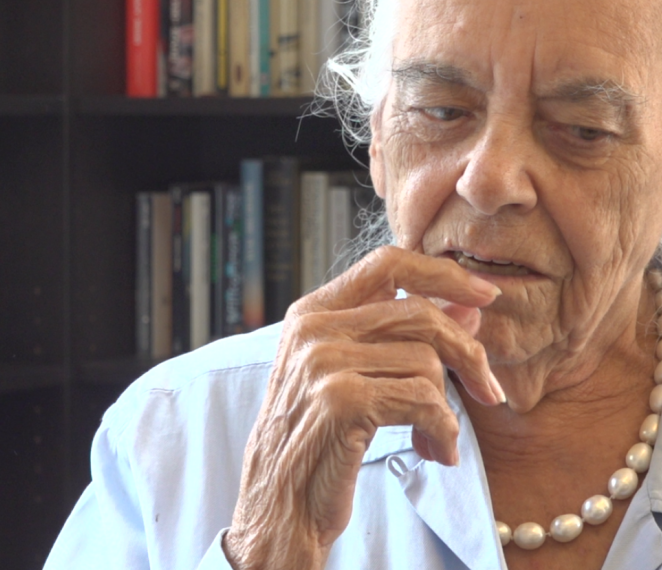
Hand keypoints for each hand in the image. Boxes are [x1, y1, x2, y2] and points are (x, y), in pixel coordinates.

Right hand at [223, 246, 502, 569]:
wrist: (279, 505)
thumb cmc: (318, 440)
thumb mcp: (356, 377)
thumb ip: (403, 337)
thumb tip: (467, 308)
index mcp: (313, 312)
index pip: (387, 263)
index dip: (443, 273)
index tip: (485, 295)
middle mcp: (313, 327)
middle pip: (418, 312)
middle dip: (467, 352)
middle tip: (490, 389)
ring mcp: (322, 360)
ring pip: (426, 360)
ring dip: (448, 408)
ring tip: (438, 439)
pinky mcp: (339, 399)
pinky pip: (423, 400)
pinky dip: (443, 431)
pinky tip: (435, 453)